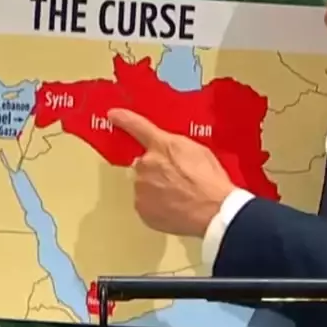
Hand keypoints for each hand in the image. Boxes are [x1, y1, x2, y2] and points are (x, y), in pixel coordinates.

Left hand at [107, 108, 234, 236]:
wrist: (213, 211)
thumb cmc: (210, 181)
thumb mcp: (199, 151)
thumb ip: (177, 146)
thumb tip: (170, 151)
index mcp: (162, 146)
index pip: (137, 126)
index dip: (124, 119)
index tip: (114, 116)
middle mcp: (145, 164)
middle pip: (143, 164)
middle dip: (156, 169)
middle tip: (177, 179)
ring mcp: (141, 188)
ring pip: (144, 185)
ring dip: (156, 189)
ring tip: (180, 196)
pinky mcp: (141, 209)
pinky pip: (146, 205)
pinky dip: (157, 206)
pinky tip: (175, 207)